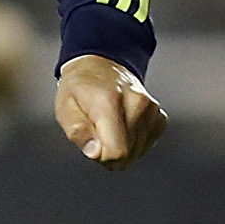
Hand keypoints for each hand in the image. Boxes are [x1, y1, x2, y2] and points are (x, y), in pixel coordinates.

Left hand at [54, 54, 166, 169]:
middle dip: (109, 153)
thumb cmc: (80, 89)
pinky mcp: (159, 116)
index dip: (102, 158)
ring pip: (137, 152)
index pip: (117, 152)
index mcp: (109, 102)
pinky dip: (133, 142)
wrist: (100, 65)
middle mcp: (136, 103)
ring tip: (109, 127)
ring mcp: (151, 109)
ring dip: (121, 148)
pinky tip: (123, 127)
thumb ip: (78, 132)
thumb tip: (95, 153)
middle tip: (97, 133)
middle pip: (127, 155)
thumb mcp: (65, 109)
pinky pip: (146, 145)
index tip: (93, 145)